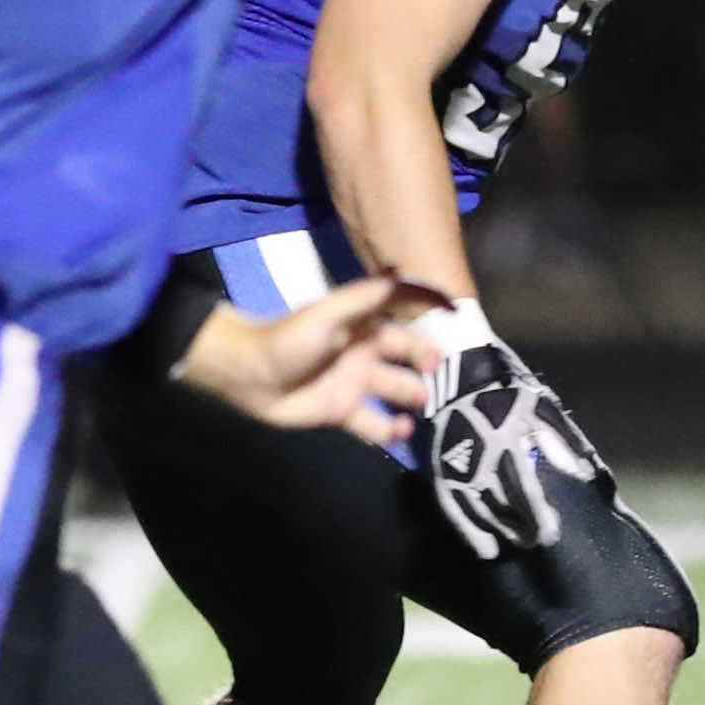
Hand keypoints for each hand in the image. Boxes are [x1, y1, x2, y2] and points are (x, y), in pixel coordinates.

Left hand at [174, 276, 438, 446]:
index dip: (427, 323)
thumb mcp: (327, 314)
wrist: (250, 376)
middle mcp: (364, 355)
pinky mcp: (342, 414)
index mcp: (363, 328)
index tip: (454, 325)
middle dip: (426, 364)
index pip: (402, 322)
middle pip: (406, 359)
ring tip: (425, 404)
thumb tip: (398, 273)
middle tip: (439, 372)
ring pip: (395, 393)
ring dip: (412, 398)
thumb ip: (362, 297)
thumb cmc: (289, 339)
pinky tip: (401, 431)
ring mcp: (354, 386)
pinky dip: (390, 431)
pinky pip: (373, 425)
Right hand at [424, 340, 610, 558]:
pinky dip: (467, 530)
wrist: (457, 369)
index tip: (549, 535)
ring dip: (496, 531)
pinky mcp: (440, 467)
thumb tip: (584, 472)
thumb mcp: (541, 406)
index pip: (523, 487)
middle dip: (518, 527)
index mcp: (507, 440)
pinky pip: (452, 505)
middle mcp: (480, 456)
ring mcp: (457, 462)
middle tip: (533, 543)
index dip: (536, 514)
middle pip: (501, 503)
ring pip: (477, 509)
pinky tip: (484, 548)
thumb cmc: (507, 389)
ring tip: (512, 545)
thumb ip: (561, 439)